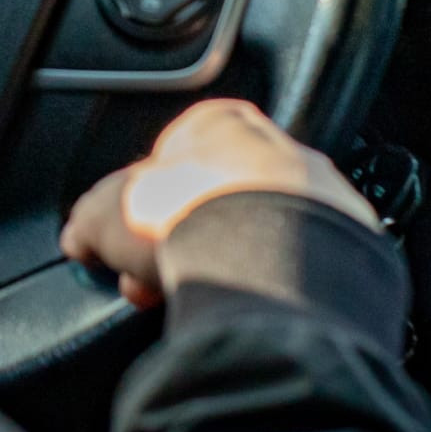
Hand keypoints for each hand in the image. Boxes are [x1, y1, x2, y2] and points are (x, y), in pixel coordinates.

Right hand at [57, 99, 378, 309]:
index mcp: (221, 121)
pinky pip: (299, 268)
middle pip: (217, 197)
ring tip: (201, 300)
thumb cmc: (192, 216)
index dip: (145, 201)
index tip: (130, 239)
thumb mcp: (108, 211)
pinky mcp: (351, 249)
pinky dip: (272, 287)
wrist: (272, 262)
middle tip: (157, 279)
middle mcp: (277, 147)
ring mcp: (320, 197)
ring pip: (261, 232)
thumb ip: (90, 219)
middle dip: (181, 240)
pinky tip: (247, 310)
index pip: (174, 152)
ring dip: (228, 264)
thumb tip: (79, 238)